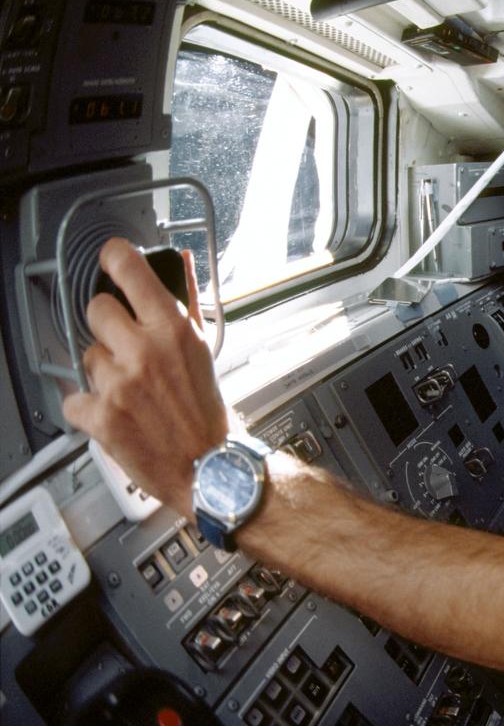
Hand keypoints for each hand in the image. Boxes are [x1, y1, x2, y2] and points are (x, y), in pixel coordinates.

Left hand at [62, 238, 228, 509]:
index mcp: (173, 331)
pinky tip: (114, 414)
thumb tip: (181, 263)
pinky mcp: (100, 416)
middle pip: (97, 310)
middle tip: (127, 349)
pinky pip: (73, 398)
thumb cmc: (208, 412)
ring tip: (130, 391)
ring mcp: (119, 383)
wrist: (209, 467)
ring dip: (103, 372)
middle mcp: (144, 351)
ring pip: (87, 357)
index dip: (115, 258)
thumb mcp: (203, 349)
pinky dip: (88, 408)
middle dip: (110, 329)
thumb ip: (188, 301)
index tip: (111, 259)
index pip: (130, 270)